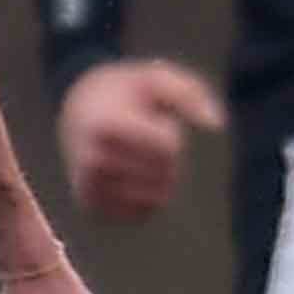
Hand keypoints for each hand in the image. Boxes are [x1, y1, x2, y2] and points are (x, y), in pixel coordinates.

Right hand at [56, 58, 225, 223]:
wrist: (76, 109)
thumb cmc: (123, 92)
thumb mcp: (154, 78)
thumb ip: (189, 93)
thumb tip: (216, 124)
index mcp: (105, 126)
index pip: (169, 147)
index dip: (170, 130)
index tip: (150, 118)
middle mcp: (92, 160)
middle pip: (165, 173)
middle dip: (167, 156)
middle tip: (144, 137)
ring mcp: (89, 187)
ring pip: (157, 198)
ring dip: (160, 178)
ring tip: (139, 155)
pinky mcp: (91, 208)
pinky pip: (142, 215)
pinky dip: (148, 198)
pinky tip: (135, 176)